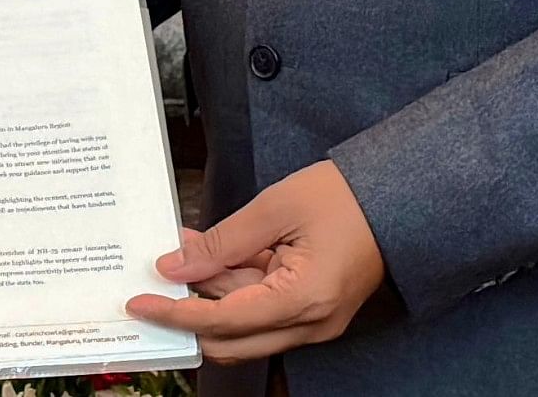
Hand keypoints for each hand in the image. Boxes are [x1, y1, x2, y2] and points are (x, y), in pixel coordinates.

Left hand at [125, 161, 385, 362]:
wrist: (396, 198)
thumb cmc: (347, 198)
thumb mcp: (276, 208)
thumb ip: (222, 241)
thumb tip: (176, 264)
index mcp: (305, 301)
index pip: (224, 321)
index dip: (176, 313)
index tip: (141, 302)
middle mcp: (311, 324)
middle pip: (231, 339)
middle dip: (190, 309)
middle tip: (157, 279)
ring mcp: (314, 322)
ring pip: (244, 323)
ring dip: (212, 291)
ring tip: (187, 245)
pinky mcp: (313, 310)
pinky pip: (263, 308)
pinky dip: (236, 285)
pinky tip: (216, 253)